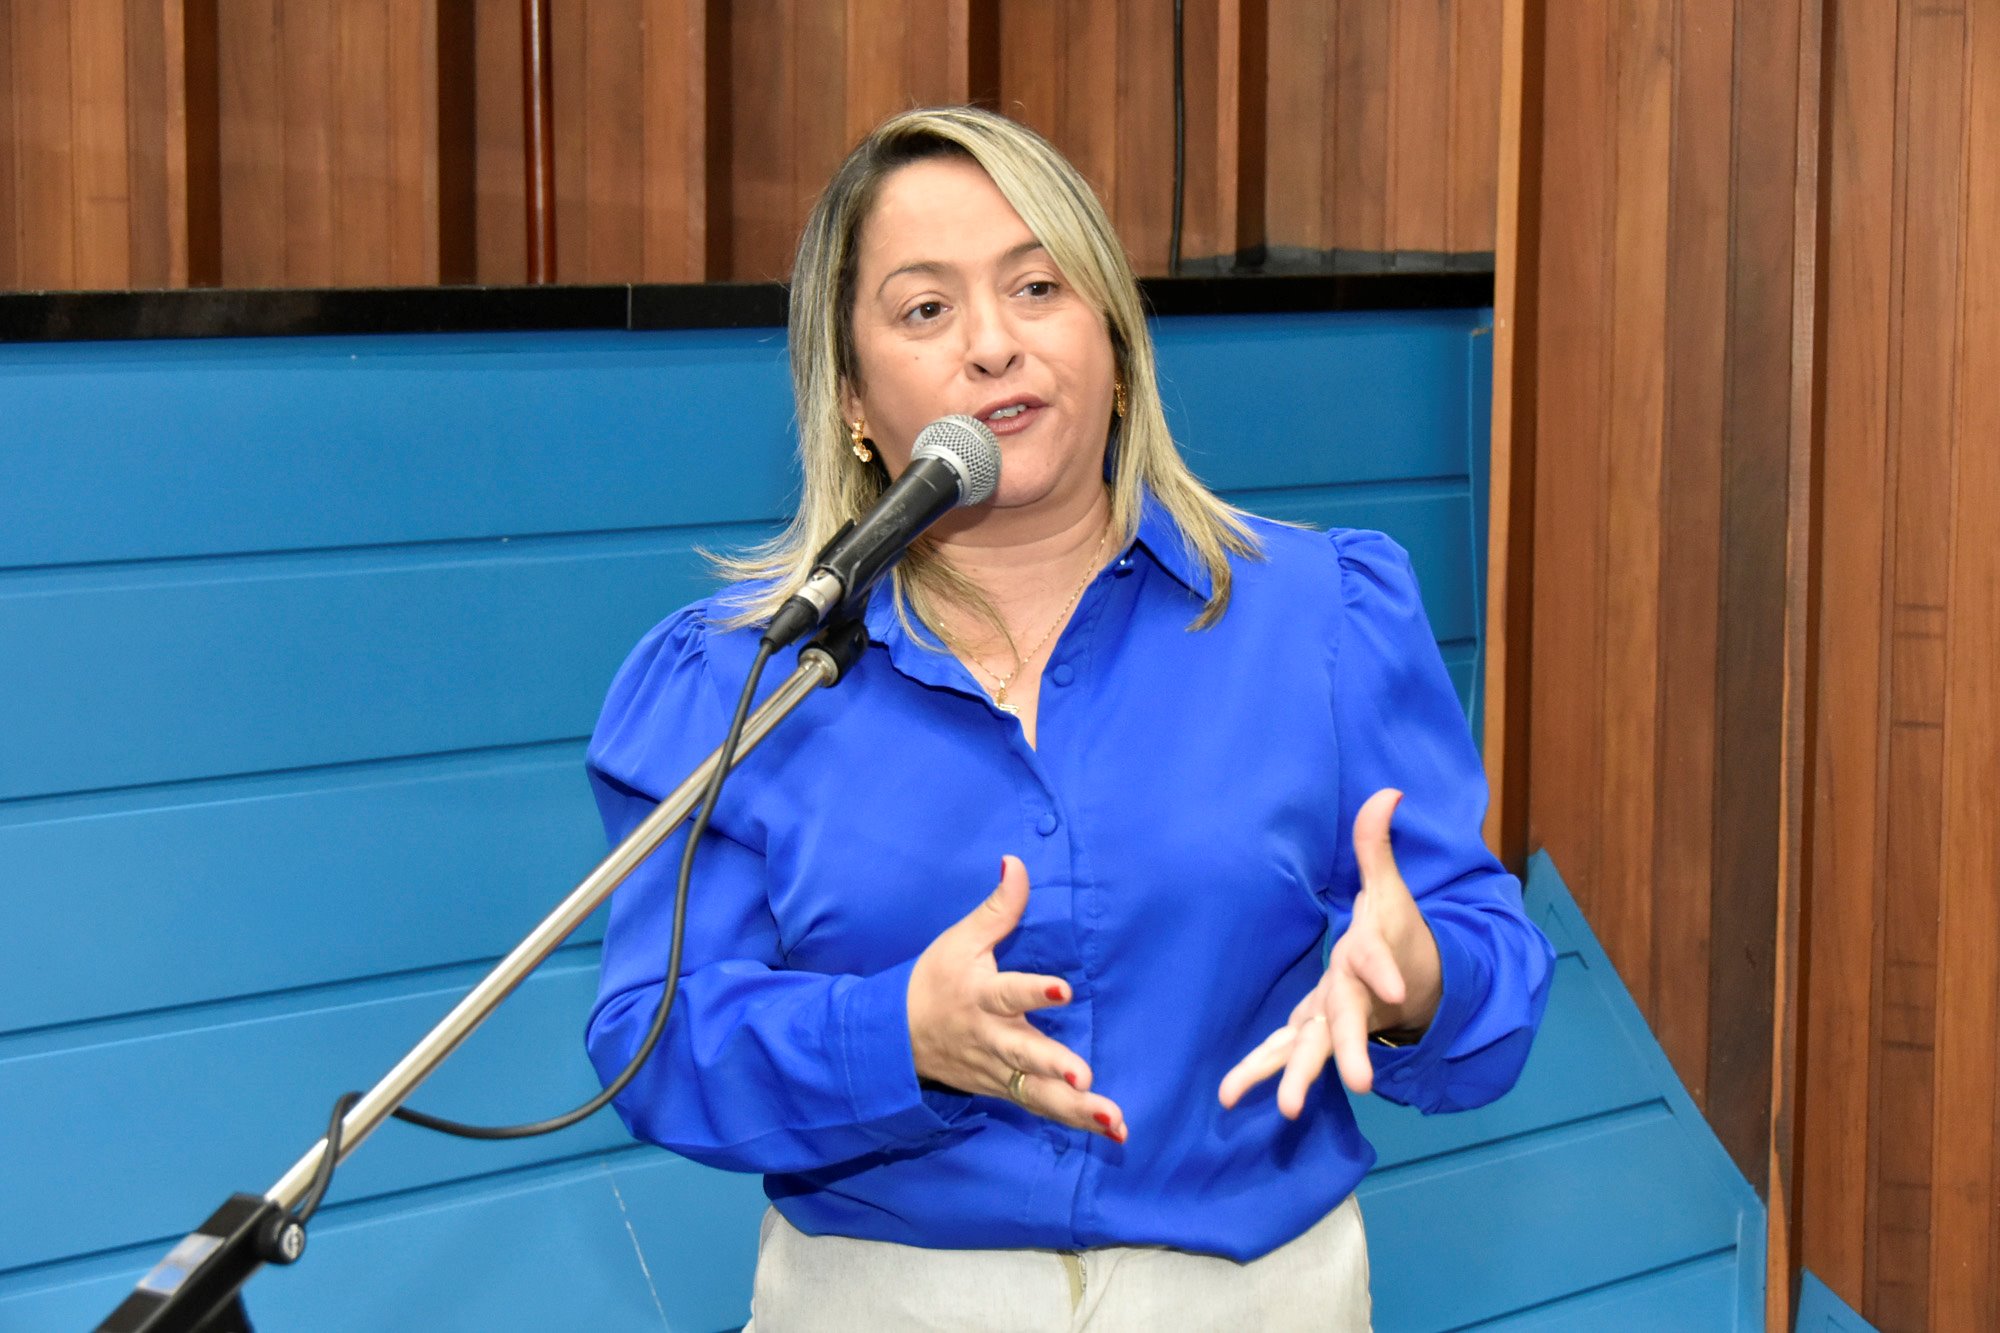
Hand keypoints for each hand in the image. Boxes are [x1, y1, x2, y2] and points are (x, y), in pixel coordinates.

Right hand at [908, 855, 1126, 1140]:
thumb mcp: (960, 940)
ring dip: (1076, 1109)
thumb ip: (998, 908)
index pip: (1008, 993)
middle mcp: (992, 1038)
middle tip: (1085, 1078)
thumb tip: (1018, 862)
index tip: (1062, 988)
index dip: (1033, 991)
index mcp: (980, 996)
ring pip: (1038, 1094)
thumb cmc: (935, 980)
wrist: (895, 1038)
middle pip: (1025, 1055)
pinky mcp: (1005, 1091)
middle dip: (1054, 1067)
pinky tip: (1114, 1132)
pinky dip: (1076, 1123)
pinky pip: (1042, 1108)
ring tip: (1114, 1119)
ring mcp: (999, 1071)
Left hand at [1218, 788, 1441, 1116]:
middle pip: (1350, 1025)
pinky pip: (1284, 1052)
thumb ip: (1376, 846)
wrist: (1417, 985)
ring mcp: (1333, 1020)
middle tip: (1359, 1084)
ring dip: (1296, 1077)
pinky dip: (1260, 1069)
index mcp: (1369, 959)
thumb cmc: (1395, 932)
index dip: (1382, 969)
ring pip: (1316, 1051)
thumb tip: (1385, 793)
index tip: (1391, 987)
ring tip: (1285, 1111)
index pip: (1375, 961)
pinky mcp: (1313, 1032)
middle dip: (1351, 1052)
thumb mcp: (1388, 889)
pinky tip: (1229, 1093)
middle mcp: (1352, 997)